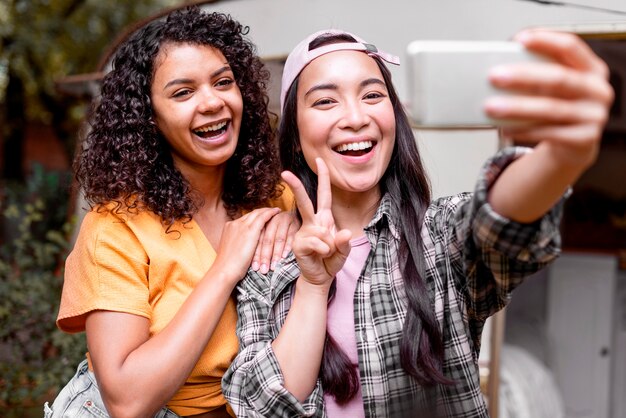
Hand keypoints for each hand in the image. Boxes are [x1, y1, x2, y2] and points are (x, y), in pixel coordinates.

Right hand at [211, 207, 280, 283]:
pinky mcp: (250, 231)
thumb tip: (244, 246)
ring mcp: (241, 226)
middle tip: (272, 210)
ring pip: (257, 213)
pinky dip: (270, 213)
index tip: (261, 217)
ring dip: (267, 210)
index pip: (244, 219)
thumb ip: (237, 244)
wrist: (224, 270)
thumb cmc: (228, 267)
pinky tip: (277, 212)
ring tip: (276, 210)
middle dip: (262, 211)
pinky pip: (263, 217)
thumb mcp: (232, 251)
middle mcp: (234, 224)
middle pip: (251, 214)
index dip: (254, 217)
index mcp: (228, 228)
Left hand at [252, 210, 298, 273]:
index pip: (258, 240)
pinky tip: (285, 256)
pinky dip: (288, 246)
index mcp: (264, 222)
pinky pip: (291, 236)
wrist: (298, 216)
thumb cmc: (281, 229)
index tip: (255, 268)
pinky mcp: (296, 223)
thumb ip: (263, 243)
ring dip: (276, 253)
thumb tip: (255, 264)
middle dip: (265, 256)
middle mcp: (274, 220)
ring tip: (274, 266)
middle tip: (264, 270)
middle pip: (267, 239)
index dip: (256, 255)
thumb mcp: (271, 233)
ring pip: (279, 238)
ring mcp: (285, 221)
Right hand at [280, 158, 351, 287]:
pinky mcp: (299, 244)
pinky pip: (317, 243)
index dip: (323, 177)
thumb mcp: (344, 252)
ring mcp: (304, 232)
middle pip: (305, 201)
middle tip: (284, 173)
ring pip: (315, 227)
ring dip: (329, 244)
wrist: (320, 277)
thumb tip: (344, 233)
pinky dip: (325, 250)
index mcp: (324, 218)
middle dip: (296, 186)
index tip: (320, 159)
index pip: (324, 194)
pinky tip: (322, 256)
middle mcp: (313, 222)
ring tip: (328, 252)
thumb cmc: (332, 261)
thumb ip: (345, 243)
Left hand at [485, 29, 613, 168]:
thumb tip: (500, 68)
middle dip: (523, 77)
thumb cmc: (560, 105)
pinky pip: (548, 133)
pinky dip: (524, 130)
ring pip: (551, 108)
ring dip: (517, 107)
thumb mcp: (554, 86)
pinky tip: (505, 128)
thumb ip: (538, 73)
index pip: (570, 47)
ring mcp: (593, 116)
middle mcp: (597, 90)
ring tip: (492, 106)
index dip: (545, 41)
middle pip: (558, 78)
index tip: (519, 40)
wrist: (575, 141)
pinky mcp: (584, 139)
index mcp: (592, 69)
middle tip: (495, 76)